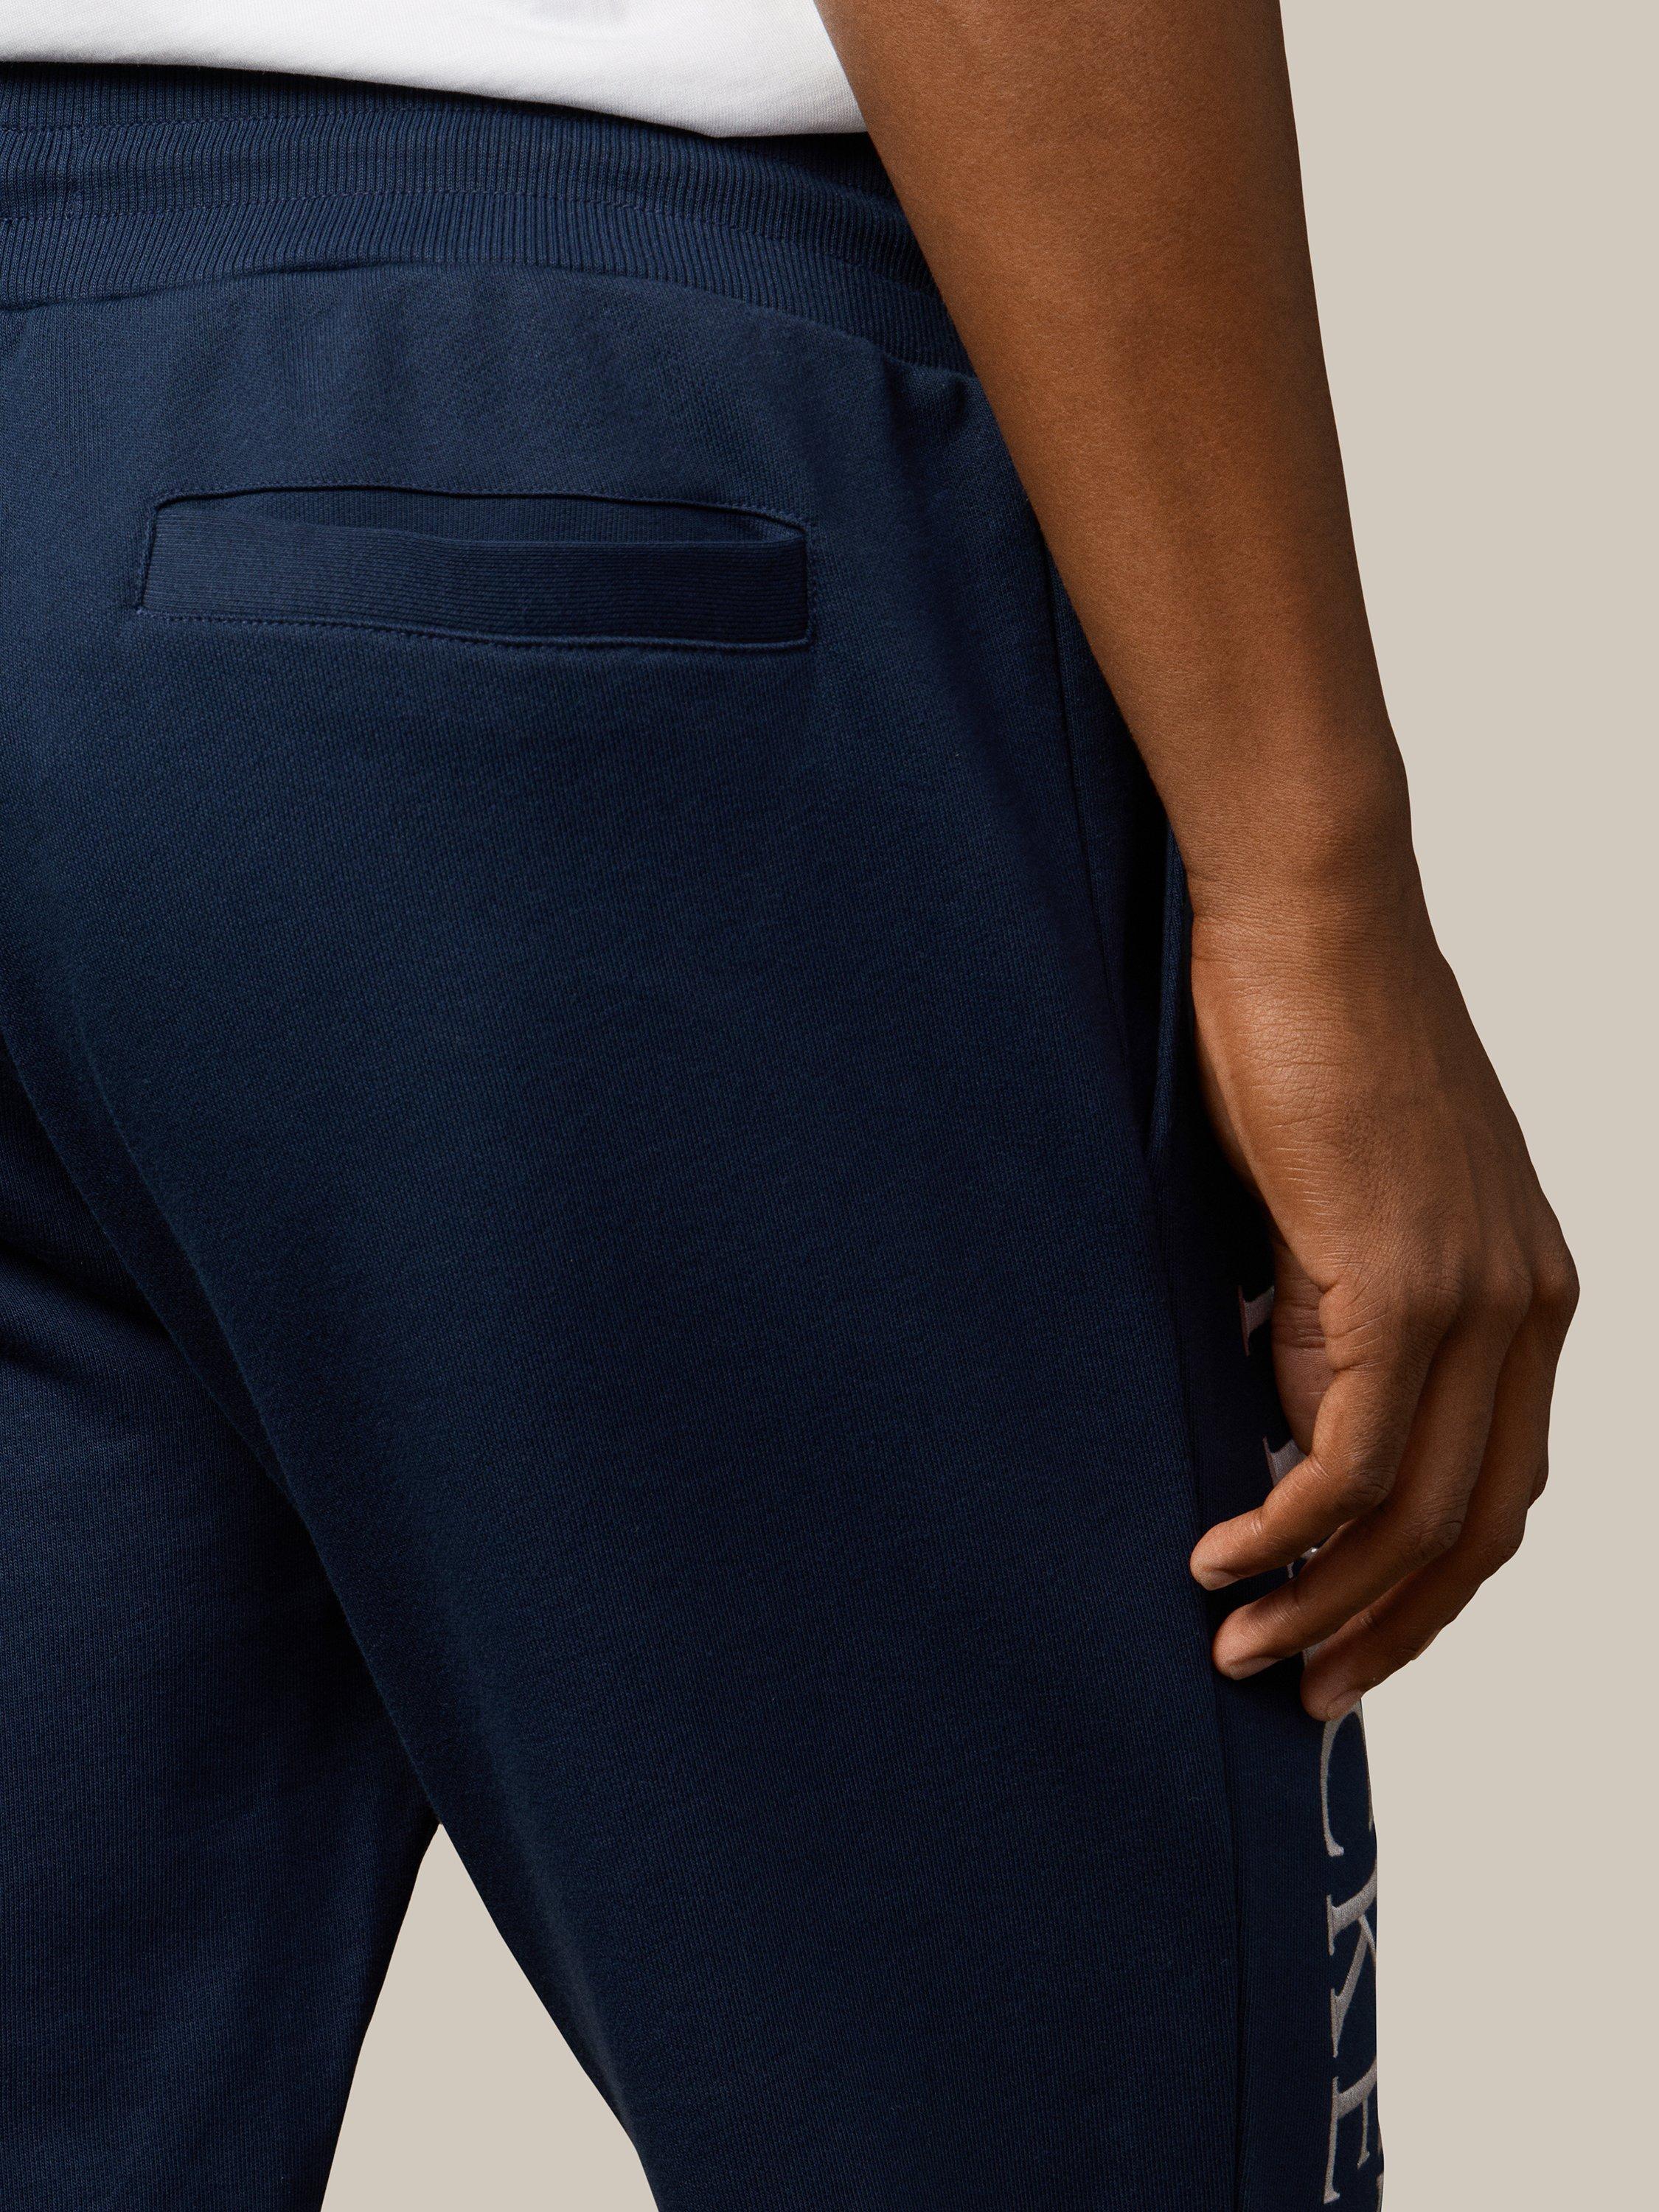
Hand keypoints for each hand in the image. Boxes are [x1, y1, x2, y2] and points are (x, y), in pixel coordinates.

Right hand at [1185, 861, 1577, 1719]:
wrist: (1310, 920)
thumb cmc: (1309, 1039)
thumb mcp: (1339, 1211)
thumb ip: (1339, 1322)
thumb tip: (1293, 1431)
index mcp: (1530, 1291)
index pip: (1500, 1487)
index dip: (1426, 1590)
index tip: (1348, 1642)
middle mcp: (1529, 1304)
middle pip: (1475, 1527)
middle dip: (1387, 1631)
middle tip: (1298, 1692)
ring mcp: (1477, 1294)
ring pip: (1418, 1512)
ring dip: (1325, 1603)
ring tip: (1239, 1649)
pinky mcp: (1403, 1280)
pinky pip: (1348, 1456)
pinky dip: (1286, 1530)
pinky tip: (1219, 1556)